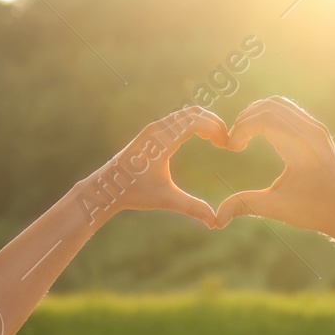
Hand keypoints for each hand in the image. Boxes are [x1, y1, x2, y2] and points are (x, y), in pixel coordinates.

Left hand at [77, 107, 229, 228]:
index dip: (215, 128)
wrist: (107, 186)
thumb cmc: (134, 192)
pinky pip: (179, 119)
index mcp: (161, 141)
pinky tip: (204, 138)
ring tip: (219, 140)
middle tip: (227, 141)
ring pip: (186, 114)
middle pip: (193, 112)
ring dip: (205, 122)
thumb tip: (215, 222)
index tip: (227, 144)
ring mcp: (154, 128)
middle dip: (214, 123)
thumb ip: (192, 208)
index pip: (195, 121)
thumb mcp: (166, 200)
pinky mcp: (152, 132)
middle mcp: (157, 129)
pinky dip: (195, 123)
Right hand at [213, 97, 334, 235]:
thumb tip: (217, 219)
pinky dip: (269, 116)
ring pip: (278, 104)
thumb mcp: (278, 209)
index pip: (263, 118)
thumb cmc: (316, 210)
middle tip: (234, 143)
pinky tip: (261, 136)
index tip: (231, 148)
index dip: (240, 128)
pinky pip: (289, 111)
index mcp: (300, 148)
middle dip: (245, 120)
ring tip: (244, 137)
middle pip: (268, 106)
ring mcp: (315, 128)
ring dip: (256, 115)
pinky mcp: (316, 130)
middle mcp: (310, 132)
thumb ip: (246, 206)